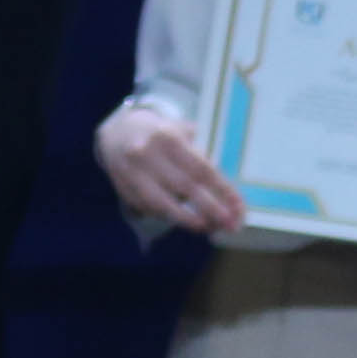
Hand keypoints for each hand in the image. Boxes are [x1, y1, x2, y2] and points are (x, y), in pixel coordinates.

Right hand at [97, 100, 245, 236]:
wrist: (117, 132)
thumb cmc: (160, 133)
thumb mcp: (180, 130)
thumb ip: (200, 152)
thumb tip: (224, 185)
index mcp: (169, 137)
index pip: (201, 168)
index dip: (222, 190)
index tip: (238, 207)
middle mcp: (148, 155)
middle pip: (185, 187)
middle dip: (211, 208)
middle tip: (231, 224)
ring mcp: (132, 174)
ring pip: (163, 203)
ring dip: (189, 219)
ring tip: (210, 227)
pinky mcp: (123, 189)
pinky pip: (149, 208)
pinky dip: (169, 216)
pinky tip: (186, 221)